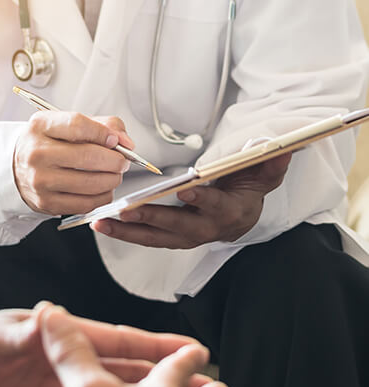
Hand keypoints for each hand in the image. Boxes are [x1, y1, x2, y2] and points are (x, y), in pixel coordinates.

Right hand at [14, 112, 133, 214]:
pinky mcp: (47, 203)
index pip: (78, 125)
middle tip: (123, 162)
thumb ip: (101, 125)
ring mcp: (41, 181)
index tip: (117, 141)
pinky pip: (86, 203)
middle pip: (87, 157)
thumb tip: (126, 142)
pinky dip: (102, 197)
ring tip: (114, 175)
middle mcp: (37, 153)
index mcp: (41, 126)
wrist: (17, 169)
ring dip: (112, 180)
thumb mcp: (67, 125)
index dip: (104, 133)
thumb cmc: (49, 144)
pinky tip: (103, 189)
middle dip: (115, 161)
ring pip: (91, 183)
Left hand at [92, 154, 291, 248]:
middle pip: (177, 227)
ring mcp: (185, 237)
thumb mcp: (264, 174)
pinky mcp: (170, 239)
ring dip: (128, 232)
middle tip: (127, 210)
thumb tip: (285, 147)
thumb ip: (271, 162)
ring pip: (156, 237)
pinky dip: (125, 233)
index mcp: (228, 212)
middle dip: (152, 218)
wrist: (240, 216)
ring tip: (102, 223)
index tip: (186, 190)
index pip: (215, 206)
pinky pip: (146, 239)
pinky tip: (103, 225)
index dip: (202, 200)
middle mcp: (205, 229)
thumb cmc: (246, 190)